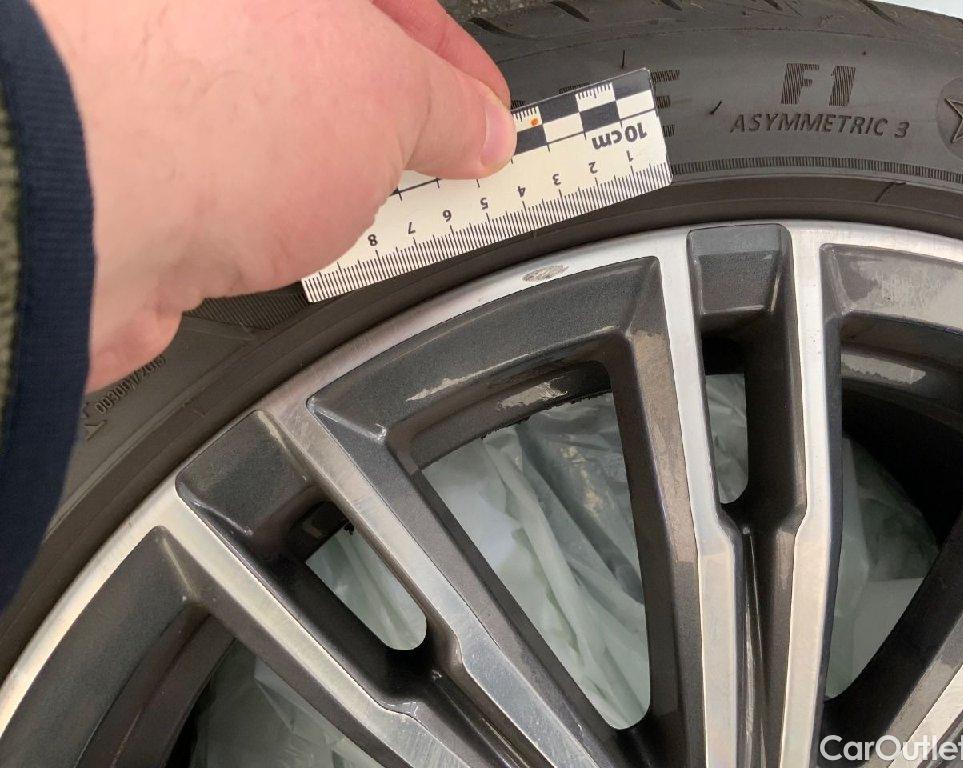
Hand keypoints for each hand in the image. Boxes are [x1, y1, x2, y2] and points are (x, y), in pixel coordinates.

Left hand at [32, 0, 515, 389]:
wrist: (79, 209)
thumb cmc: (202, 109)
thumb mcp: (388, 95)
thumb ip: (445, 109)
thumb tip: (474, 128)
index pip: (390, 2)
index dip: (450, 58)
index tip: (484, 113)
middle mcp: (203, 19)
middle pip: (328, 59)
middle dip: (395, 115)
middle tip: (447, 160)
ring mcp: (162, 90)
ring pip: (279, 128)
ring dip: (336, 173)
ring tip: (380, 210)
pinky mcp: (138, 169)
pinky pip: (235, 188)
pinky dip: (277, 218)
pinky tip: (301, 243)